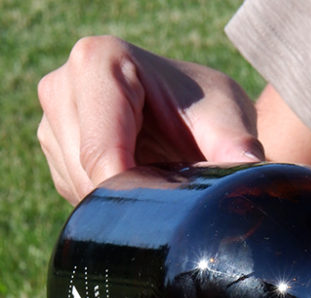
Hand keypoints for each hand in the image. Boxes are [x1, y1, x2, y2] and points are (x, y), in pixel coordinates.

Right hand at [37, 36, 263, 203]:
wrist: (195, 114)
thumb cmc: (209, 110)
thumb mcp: (228, 122)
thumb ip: (238, 148)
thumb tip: (252, 174)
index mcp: (99, 62)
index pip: (101, 155)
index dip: (133, 197)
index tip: (168, 215)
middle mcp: (63, 85)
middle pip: (85, 176)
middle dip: (128, 199)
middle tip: (172, 196)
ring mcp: (52, 119)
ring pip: (78, 190)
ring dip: (119, 203)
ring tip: (158, 181)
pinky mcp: (54, 149)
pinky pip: (75, 194)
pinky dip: (108, 202)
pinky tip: (138, 183)